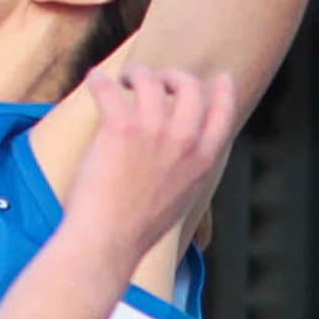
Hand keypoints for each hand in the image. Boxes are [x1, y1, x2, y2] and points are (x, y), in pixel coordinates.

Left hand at [65, 60, 236, 269]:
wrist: (108, 243)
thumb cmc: (137, 231)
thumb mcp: (180, 201)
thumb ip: (186, 171)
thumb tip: (179, 156)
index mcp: (202, 160)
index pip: (223, 112)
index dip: (223, 90)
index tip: (219, 78)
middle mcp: (184, 140)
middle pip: (188, 85)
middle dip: (172, 77)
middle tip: (154, 81)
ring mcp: (153, 131)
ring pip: (149, 80)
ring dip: (135, 75)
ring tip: (122, 83)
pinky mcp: (120, 128)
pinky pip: (109, 88)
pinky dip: (99, 81)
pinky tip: (95, 80)